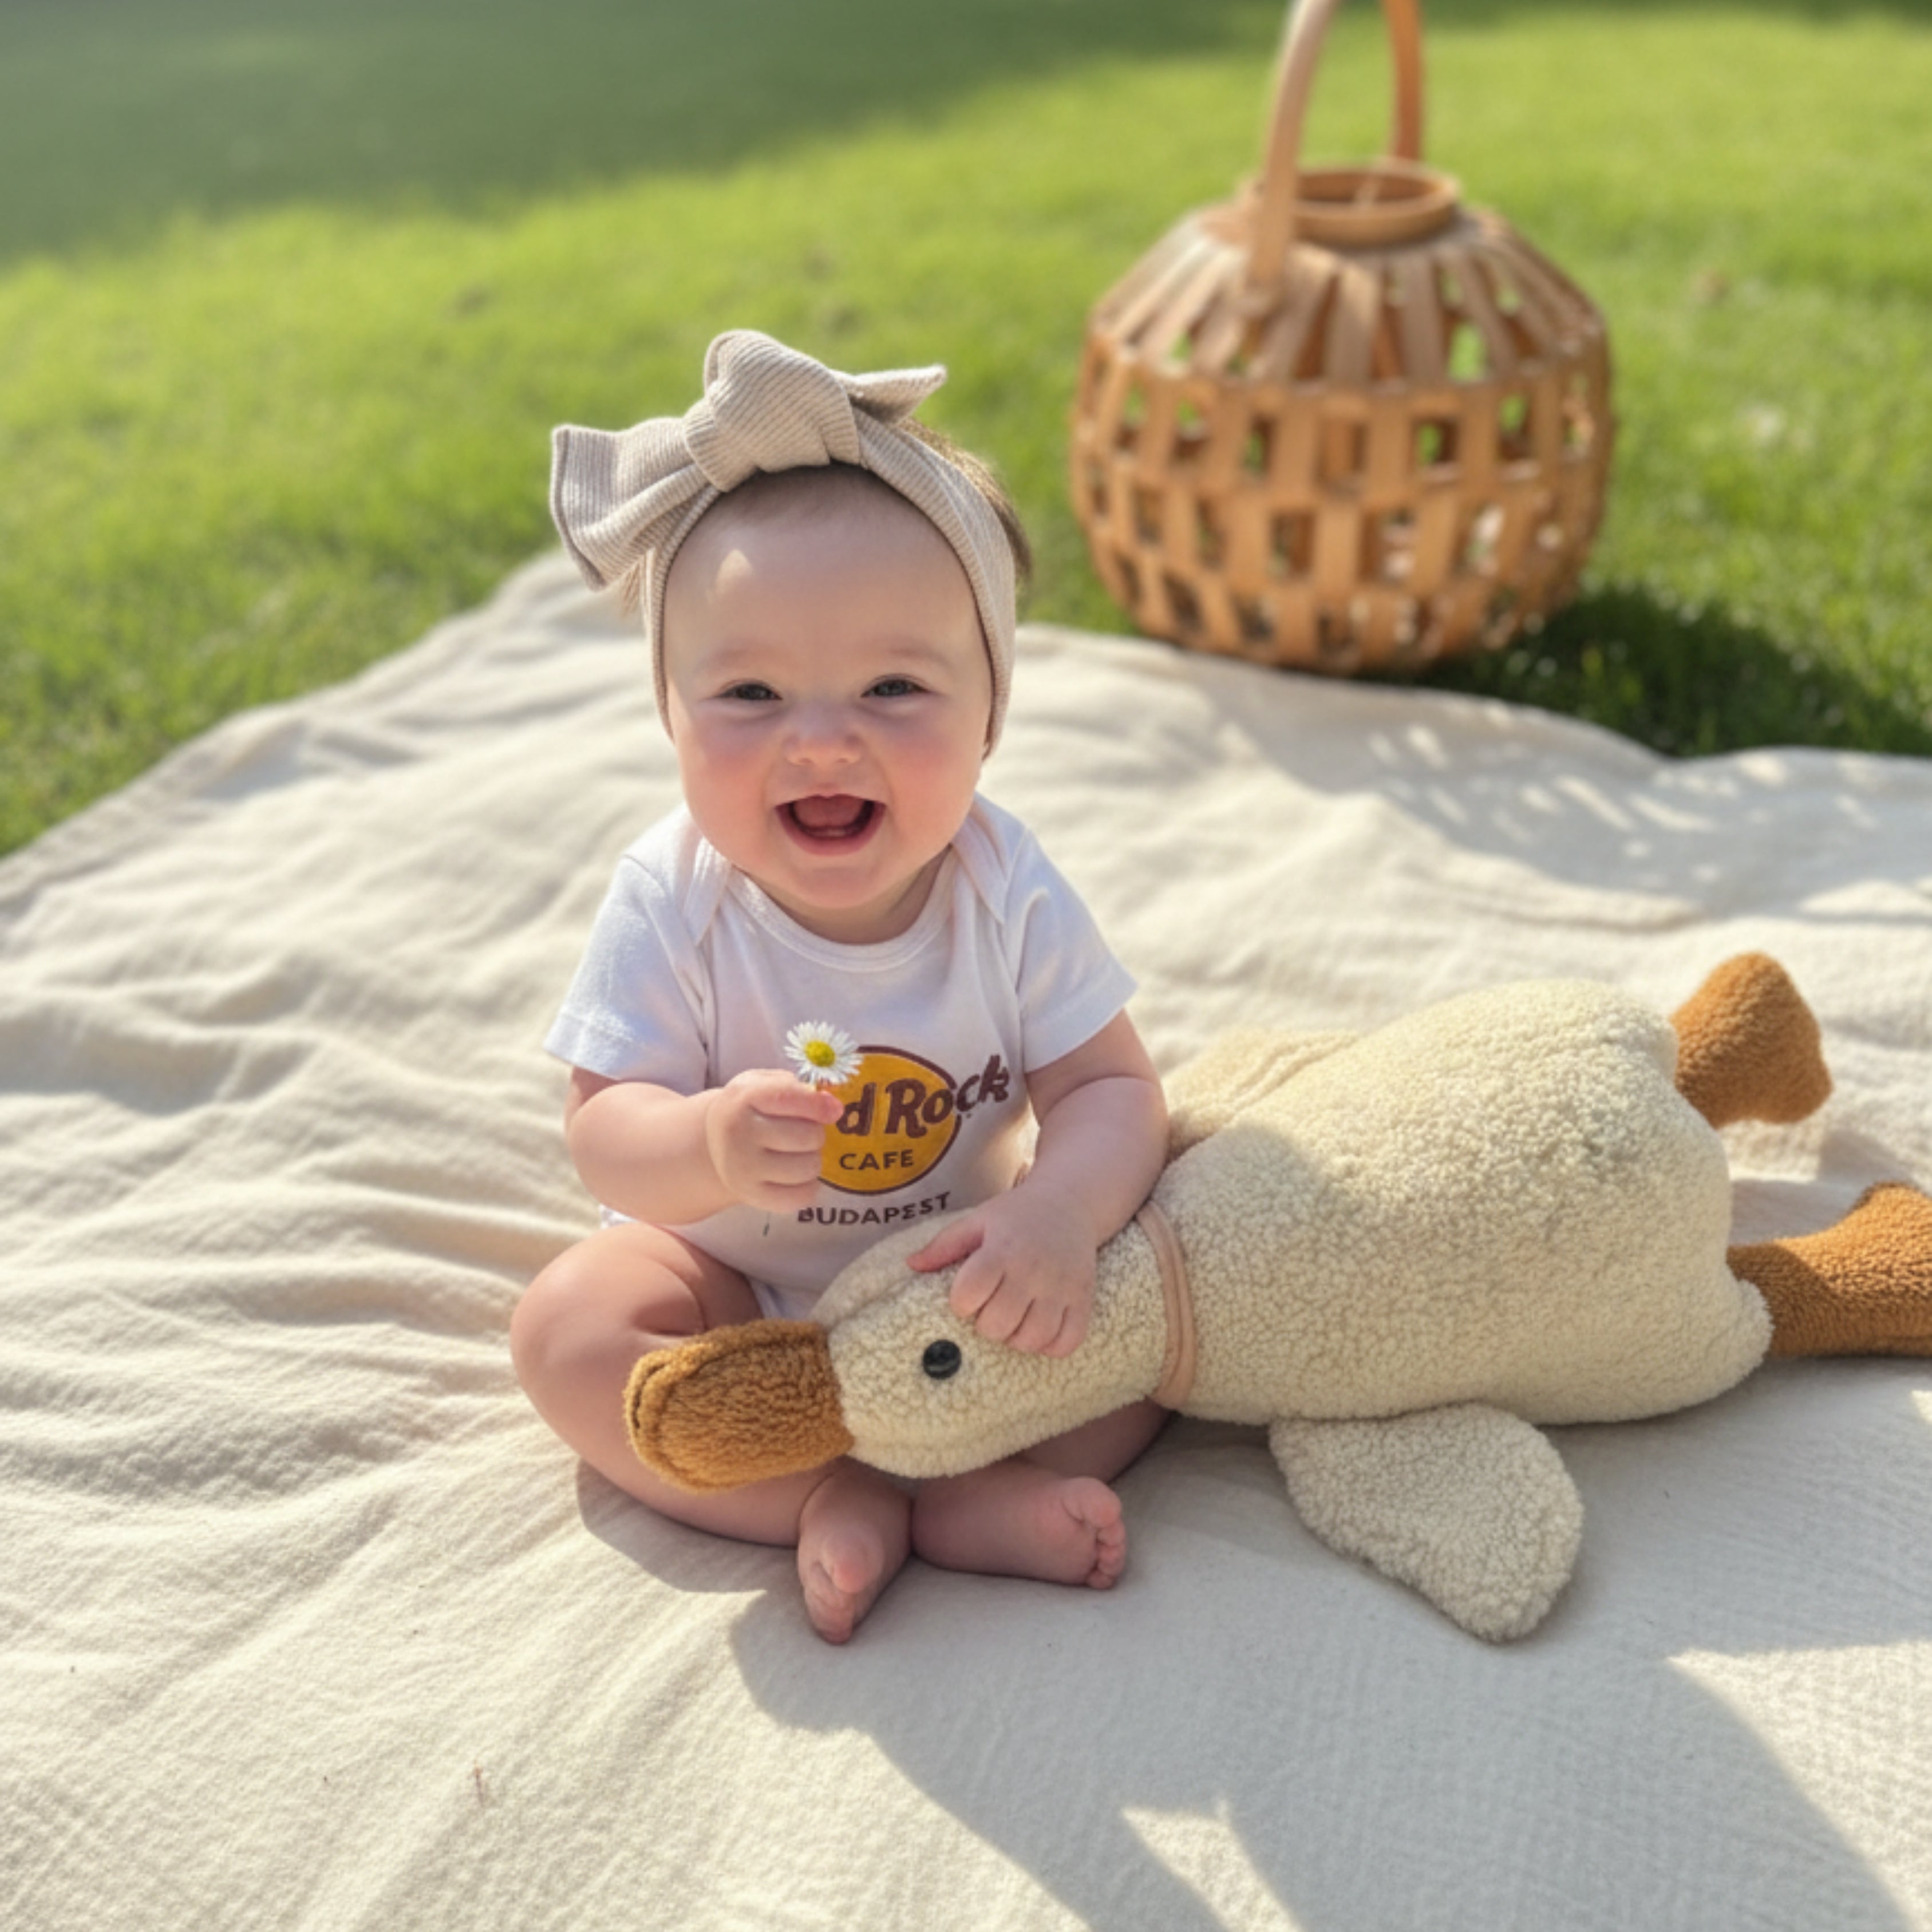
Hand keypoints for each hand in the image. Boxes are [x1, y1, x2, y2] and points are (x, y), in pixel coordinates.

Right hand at [703, 1071, 842, 1211]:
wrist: (716, 1142)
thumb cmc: (750, 1109)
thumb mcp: (763, 1084)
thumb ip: (798, 1089)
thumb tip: (833, 1109)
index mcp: (743, 1098)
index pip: (788, 1097)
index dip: (819, 1104)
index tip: (834, 1110)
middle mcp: (739, 1134)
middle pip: (808, 1136)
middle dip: (815, 1133)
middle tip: (802, 1132)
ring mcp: (743, 1169)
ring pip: (808, 1167)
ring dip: (812, 1159)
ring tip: (797, 1153)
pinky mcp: (752, 1196)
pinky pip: (802, 1197)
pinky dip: (808, 1186)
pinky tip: (795, 1176)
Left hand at [908, 1186, 1097, 1356]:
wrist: (1069, 1203)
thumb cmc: (1016, 1215)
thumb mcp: (977, 1221)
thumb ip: (943, 1245)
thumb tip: (911, 1265)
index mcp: (1001, 1249)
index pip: (968, 1295)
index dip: (961, 1302)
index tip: (967, 1294)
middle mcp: (1032, 1270)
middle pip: (997, 1325)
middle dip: (986, 1324)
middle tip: (991, 1308)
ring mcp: (1061, 1287)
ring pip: (1031, 1340)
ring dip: (1016, 1338)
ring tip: (1014, 1320)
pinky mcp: (1083, 1300)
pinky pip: (1067, 1342)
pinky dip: (1051, 1346)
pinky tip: (1040, 1329)